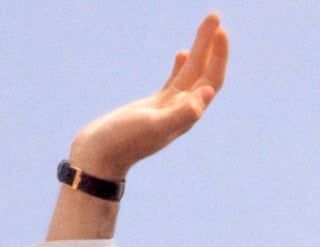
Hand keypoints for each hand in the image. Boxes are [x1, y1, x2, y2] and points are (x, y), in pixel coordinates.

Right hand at [68, 13, 229, 179]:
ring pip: (190, 74)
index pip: (211, 80)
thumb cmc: (122, 143)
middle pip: (204, 73)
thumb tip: (206, 95)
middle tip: (215, 15)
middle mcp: (182, 112)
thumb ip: (180, 113)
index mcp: (187, 115)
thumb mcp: (153, 126)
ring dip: (200, 49)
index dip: (218, 56)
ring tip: (208, 25)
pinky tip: (183, 53)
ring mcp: (168, 108)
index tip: (220, 30)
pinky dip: (182, 66)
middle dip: (211, 45)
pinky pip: (175, 82)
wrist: (99, 158)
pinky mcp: (153, 107)